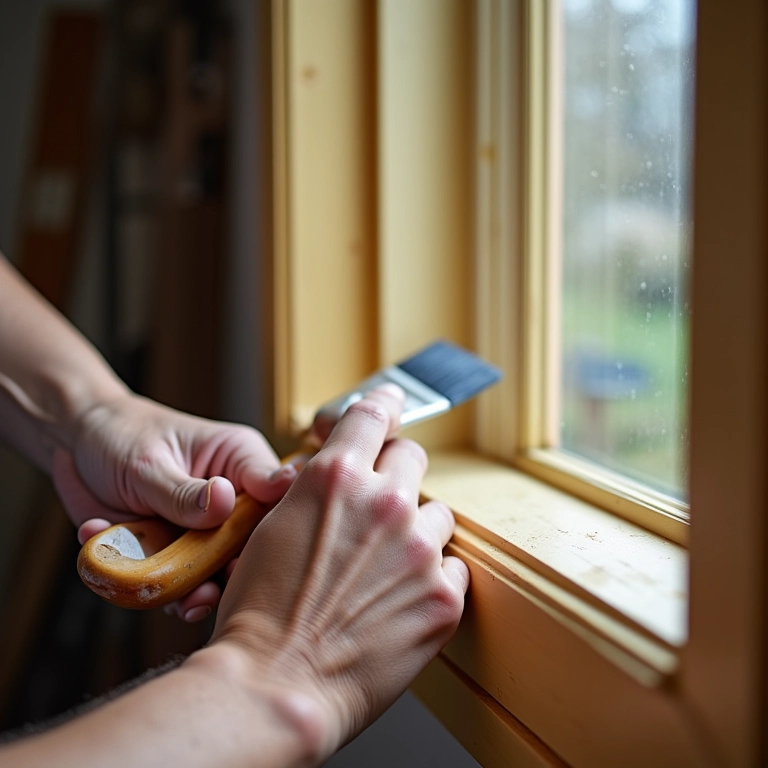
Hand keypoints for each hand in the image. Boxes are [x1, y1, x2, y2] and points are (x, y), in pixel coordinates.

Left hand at [53, 393, 296, 620]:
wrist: (75, 443)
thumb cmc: (121, 434)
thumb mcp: (150, 461)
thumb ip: (184, 491)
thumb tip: (225, 501)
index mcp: (239, 462)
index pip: (274, 499)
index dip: (269, 533)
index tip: (244, 558)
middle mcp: (228, 500)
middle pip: (247, 547)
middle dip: (226, 577)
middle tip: (204, 594)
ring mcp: (200, 531)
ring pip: (210, 575)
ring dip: (187, 593)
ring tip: (166, 597)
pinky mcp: (170, 554)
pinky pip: (166, 583)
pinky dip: (137, 581)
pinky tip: (104, 540)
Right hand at [210, 385, 468, 759]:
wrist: (275, 684)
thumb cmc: (259, 613)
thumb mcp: (272, 529)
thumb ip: (316, 494)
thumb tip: (337, 480)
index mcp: (335, 479)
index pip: (371, 416)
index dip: (383, 403)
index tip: (393, 400)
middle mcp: (384, 503)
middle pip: (412, 458)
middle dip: (396, 475)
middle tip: (381, 506)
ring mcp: (419, 550)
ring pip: (437, 516)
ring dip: (416, 533)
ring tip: (385, 570)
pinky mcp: (443, 596)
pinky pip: (453, 567)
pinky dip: (432, 578)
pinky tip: (401, 601)